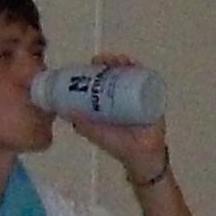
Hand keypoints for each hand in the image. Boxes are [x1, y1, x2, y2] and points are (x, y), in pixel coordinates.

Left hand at [63, 55, 170, 185]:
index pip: (102, 78)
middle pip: (116, 72)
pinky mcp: (152, 98)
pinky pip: (148, 81)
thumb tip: (63, 109)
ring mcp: (138, 95)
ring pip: (131, 73)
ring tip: (120, 61)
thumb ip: (81, 123)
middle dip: (110, 61)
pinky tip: (135, 66)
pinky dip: (142, 70)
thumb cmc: (117, 145)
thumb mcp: (93, 132)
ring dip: (125, 63)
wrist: (141, 155)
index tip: (93, 62)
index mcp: (107, 100)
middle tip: (105, 60)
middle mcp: (122, 95)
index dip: (97, 68)